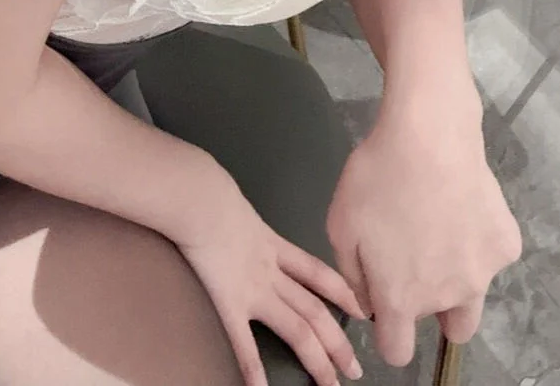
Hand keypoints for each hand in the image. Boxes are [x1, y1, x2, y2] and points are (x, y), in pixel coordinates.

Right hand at [174, 176, 367, 385]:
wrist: (197, 196)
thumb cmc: (207, 192)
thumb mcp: (232, 203)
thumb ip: (239, 221)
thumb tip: (234, 221)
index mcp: (273, 246)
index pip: (319, 275)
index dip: (344, 294)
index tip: (362, 313)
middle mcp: (271, 272)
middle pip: (315, 310)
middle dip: (338, 342)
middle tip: (354, 369)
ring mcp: (253, 289)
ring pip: (297, 329)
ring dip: (317, 360)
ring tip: (332, 384)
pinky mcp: (230, 302)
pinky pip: (245, 342)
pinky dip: (255, 369)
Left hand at [325, 90, 521, 367]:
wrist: (429, 134)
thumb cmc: (377, 176)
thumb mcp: (340, 225)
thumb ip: (353, 276)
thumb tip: (371, 302)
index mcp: (402, 298)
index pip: (398, 351)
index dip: (390, 335)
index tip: (387, 310)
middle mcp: (448, 296)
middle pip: (448, 328)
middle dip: (433, 308)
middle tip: (419, 262)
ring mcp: (484, 273)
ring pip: (473, 296)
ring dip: (459, 279)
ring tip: (441, 228)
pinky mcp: (507, 245)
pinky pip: (490, 257)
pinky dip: (478, 241)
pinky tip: (462, 205)